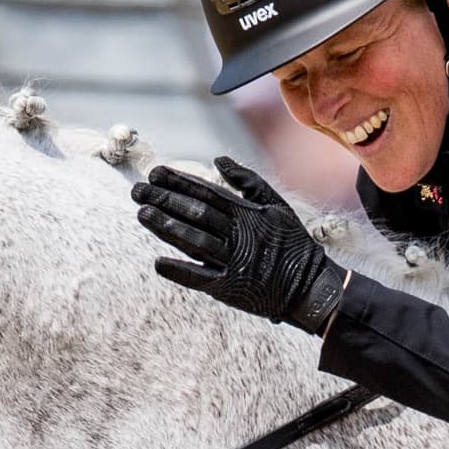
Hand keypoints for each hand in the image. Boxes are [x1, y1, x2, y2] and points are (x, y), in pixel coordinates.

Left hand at [133, 157, 347, 332]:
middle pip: (195, 213)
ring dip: (167, 227)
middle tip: (138, 190)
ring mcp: (233, 263)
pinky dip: (180, 271)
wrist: (310, 287)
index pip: (207, 193)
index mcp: (247, 214)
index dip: (180, 182)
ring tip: (142, 214)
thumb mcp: (276, 206)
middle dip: (165, 200)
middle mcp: (238, 236)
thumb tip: (219, 159)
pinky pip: (201, 278)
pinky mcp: (230, 289)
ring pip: (194, 241)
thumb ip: (248, 181)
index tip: (156, 173)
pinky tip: (158, 263)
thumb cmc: (292, 243)